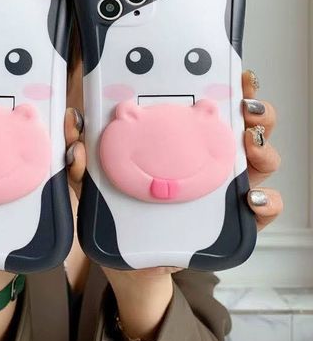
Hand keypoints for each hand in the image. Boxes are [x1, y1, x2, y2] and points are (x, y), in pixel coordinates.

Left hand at [65, 69, 282, 340]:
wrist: (132, 264)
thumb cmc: (118, 213)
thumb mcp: (96, 183)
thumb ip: (83, 157)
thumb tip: (73, 121)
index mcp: (181, 141)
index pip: (211, 108)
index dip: (228, 88)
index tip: (235, 75)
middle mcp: (208, 159)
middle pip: (245, 129)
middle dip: (257, 114)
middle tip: (248, 110)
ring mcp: (222, 190)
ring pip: (261, 163)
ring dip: (265, 152)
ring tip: (252, 149)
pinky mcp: (230, 224)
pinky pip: (260, 212)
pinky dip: (266, 204)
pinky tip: (252, 200)